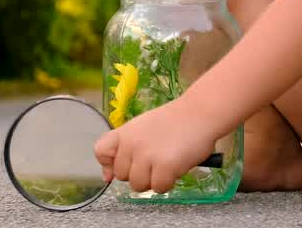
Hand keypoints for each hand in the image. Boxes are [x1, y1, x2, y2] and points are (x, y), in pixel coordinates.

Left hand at [93, 99, 219, 193]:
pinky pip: (158, 188)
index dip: (110, 163)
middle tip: (157, 159)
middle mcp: (131, 145)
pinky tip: (176, 167)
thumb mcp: (143, 128)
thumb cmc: (175, 120)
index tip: (126, 163)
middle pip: (122, 175)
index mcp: (125, 132)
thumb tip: (107, 177)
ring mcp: (147, 156)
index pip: (101, 152)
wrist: (200, 113)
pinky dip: (168, 182)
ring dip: (153, 179)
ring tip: (167, 163)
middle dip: (139, 172)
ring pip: (138, 185)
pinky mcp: (164, 168)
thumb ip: (126, 148)